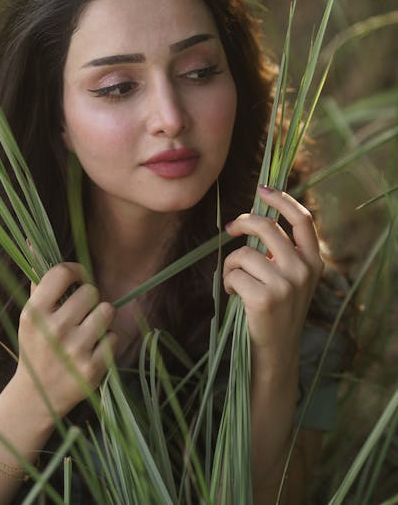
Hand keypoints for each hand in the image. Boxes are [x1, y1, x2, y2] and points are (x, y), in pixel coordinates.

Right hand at [13, 263, 116, 421]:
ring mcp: (73, 351)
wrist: (36, 397)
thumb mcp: (29, 315)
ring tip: (87, 331)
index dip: (76, 271)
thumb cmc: (36, 347)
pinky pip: (114, 338)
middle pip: (91, 292)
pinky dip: (107, 342)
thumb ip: (38, 279)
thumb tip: (33, 240)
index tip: (77, 279)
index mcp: (34, 313)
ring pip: (107, 311)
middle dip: (89, 300)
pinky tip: (91, 351)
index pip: (63, 272)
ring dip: (101, 318)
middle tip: (80, 313)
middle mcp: (53, 330)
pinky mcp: (92, 370)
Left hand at [223, 187, 322, 382]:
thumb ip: (281, 252)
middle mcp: (304, 270)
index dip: (281, 199)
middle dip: (243, 223)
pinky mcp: (265, 298)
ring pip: (244, 253)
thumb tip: (253, 220)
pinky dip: (229, 282)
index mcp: (314, 261)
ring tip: (237, 280)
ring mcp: (286, 285)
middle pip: (267, 227)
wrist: (276, 352)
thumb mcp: (290, 278)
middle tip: (231, 228)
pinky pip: (234, 273)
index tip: (262, 189)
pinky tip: (236, 296)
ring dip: (232, 263)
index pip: (302, 219)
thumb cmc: (277, 310)